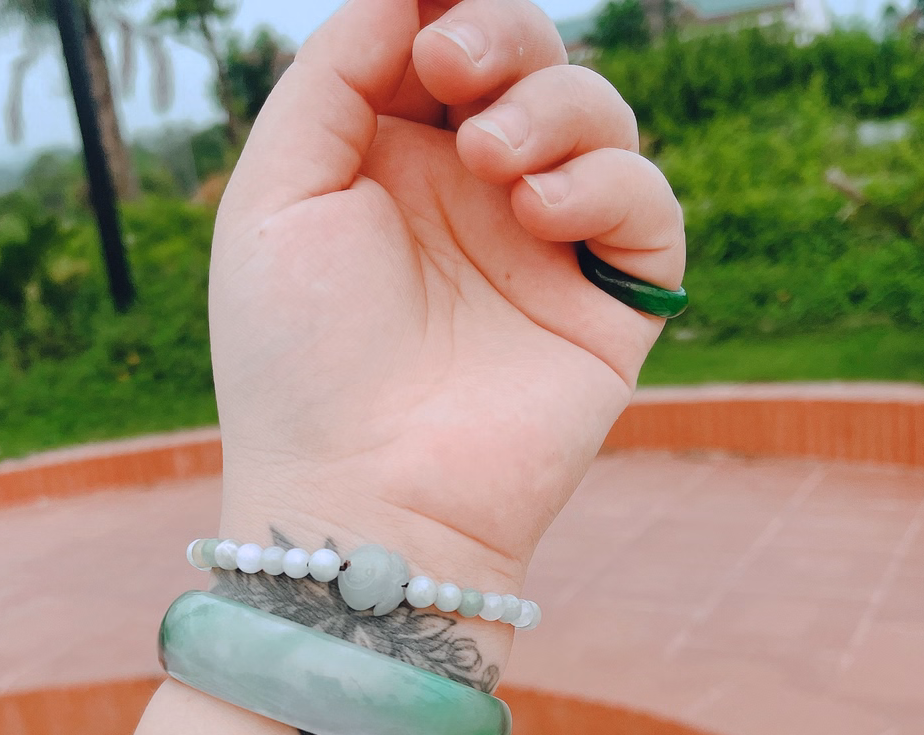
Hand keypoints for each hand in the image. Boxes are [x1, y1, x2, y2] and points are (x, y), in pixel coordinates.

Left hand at [209, 0, 684, 649]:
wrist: (358, 496)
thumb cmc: (297, 360)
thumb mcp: (276, 195)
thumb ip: (333, 74)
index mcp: (388, 169)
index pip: (439, 44)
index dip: (444, 7)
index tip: (430, 13)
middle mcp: (469, 202)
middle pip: (527, 60)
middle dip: (500, 32)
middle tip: (454, 67)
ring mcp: (541, 253)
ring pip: (596, 116)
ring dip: (550, 106)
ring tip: (491, 162)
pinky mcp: (604, 309)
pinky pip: (647, 206)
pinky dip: (606, 182)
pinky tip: (538, 212)